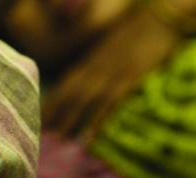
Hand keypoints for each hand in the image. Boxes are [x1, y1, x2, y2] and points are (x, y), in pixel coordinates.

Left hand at [43, 5, 181, 138]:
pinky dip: (97, 120)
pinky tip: (89, 135)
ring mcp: (109, 75)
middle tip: (40, 134)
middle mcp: (93, 70)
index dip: (50, 102)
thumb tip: (86, 83)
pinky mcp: (127, 80)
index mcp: (88, 63)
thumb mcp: (109, 50)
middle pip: (67, 94)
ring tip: (58, 139)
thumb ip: (96, 65)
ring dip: (70, 119)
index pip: (63, 85)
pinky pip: (109, 103)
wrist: (157, 20)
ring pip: (83, 100)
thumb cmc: (135, 35)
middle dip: (53, 114)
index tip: (38, 118)